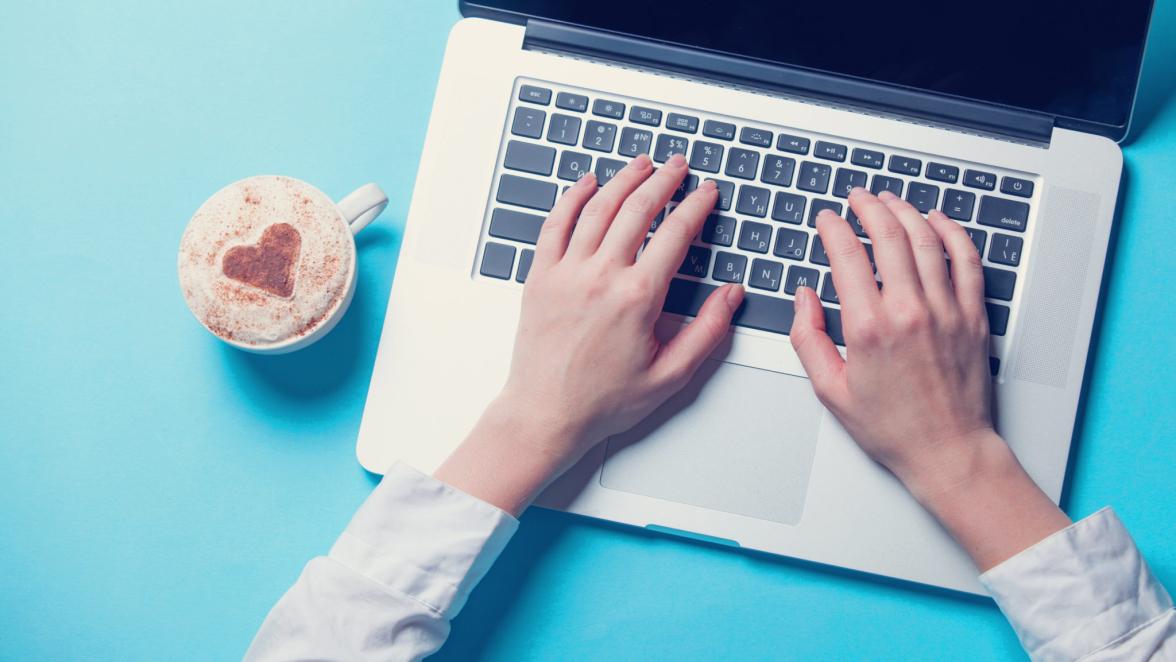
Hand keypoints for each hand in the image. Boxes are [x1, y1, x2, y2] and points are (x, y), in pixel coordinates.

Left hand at [435, 154, 742, 515]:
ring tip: (642, 163)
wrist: (545, 414)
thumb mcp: (670, 377)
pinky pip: (555, 224)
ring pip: (598, 208)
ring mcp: (566, 272)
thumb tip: (731, 295)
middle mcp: (601, 276)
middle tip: (678, 166)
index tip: (707, 192)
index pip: (676, 234)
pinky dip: (571, 198)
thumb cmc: (603, 401)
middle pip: (638, 209)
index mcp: (637, 298)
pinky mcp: (539, 277)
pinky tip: (586, 183)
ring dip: (623, 179)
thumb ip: (707, 333)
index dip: (697, 206)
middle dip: (663, 180)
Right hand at [790, 188, 1068, 569]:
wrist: (949, 451)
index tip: (826, 220)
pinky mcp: (973, 315)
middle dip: (868, 208)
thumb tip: (805, 298)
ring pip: (926, 240)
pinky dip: (952, 232)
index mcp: (869, 328)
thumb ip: (809, 338)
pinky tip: (937, 221)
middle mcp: (909, 311)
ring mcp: (946, 310)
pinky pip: (965, 260)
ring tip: (890, 201)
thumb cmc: (892, 428)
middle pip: (889, 236)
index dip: (833, 229)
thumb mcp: (831, 390)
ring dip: (905, 212)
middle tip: (857, 198)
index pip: (847, 256)